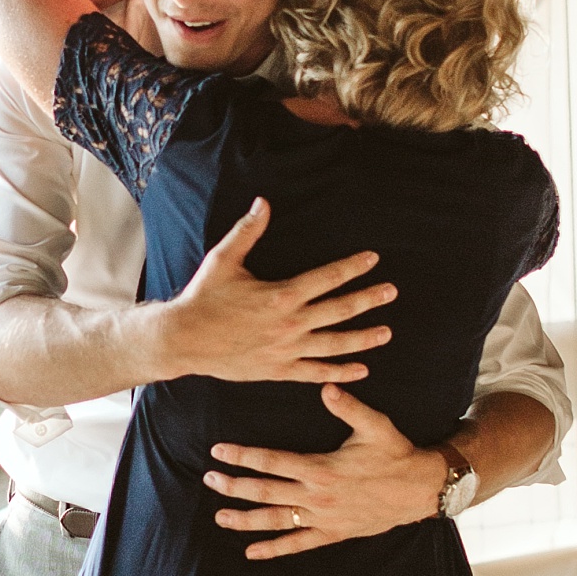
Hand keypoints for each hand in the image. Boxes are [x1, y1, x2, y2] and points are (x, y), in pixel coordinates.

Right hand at [159, 195, 394, 392]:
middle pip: (339, 310)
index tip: (373, 260)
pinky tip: (361, 369)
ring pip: (334, 344)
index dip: (353, 267)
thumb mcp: (224, 259)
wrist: (184, 341)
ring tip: (386, 333)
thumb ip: (248, 231)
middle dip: (368, 300)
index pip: (327, 278)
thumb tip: (264, 202)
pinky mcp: (279, 370)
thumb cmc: (204, 298)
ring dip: (363, 339)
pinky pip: (316, 373)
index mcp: (281, 294)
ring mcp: (287, 350)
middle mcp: (290, 324)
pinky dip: (340, 372)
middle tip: (391, 293)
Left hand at [206, 383, 445, 557]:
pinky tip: (252, 552)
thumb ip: (348, 406)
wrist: (419, 490)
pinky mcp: (332, 533)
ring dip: (245, 520)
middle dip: (234, 486)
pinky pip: (298, 544)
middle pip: (265, 492)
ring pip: (276, 521)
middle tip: (209, 480)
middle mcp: (317, 497)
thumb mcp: (375, 425)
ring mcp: (323, 519)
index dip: (243, 456)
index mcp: (321, 468)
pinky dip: (275, 549)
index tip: (219, 452)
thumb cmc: (396, 453)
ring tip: (219, 517)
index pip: (272, 461)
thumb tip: (327, 386)